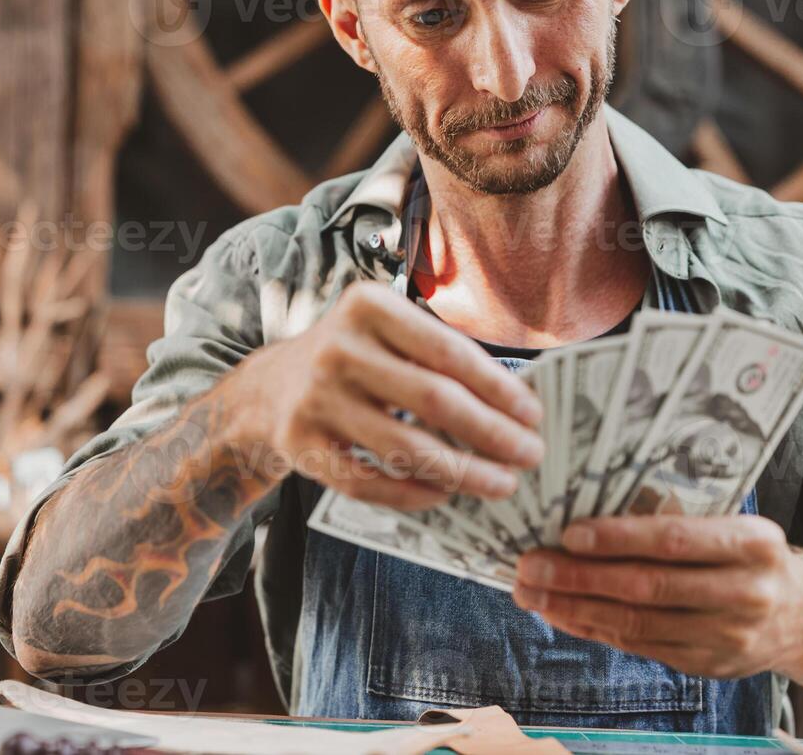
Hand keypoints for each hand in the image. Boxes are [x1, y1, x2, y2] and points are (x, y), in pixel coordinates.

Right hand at [234, 282, 543, 509]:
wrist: (269, 388)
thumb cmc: (353, 357)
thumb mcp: (386, 330)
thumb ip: (439, 353)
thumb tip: (516, 403)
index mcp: (367, 306)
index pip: (448, 351)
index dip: (498, 388)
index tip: (533, 415)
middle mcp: (337, 348)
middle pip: (433, 400)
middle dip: (492, 433)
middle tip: (529, 455)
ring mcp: (315, 399)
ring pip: (405, 447)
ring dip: (463, 472)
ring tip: (501, 484)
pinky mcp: (301, 445)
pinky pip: (369, 482)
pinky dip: (413, 494)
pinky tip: (445, 496)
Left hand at [513, 515, 802, 680]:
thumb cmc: (748, 556)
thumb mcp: (733, 525)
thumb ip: (678, 518)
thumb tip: (588, 510)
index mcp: (753, 543)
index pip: (674, 539)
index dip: (618, 537)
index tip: (568, 533)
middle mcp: (746, 592)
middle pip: (647, 586)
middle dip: (580, 576)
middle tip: (531, 565)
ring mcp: (727, 635)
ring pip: (637, 623)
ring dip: (575, 608)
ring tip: (532, 592)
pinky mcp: (706, 664)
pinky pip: (639, 646)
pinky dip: (593, 629)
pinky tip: (561, 614)